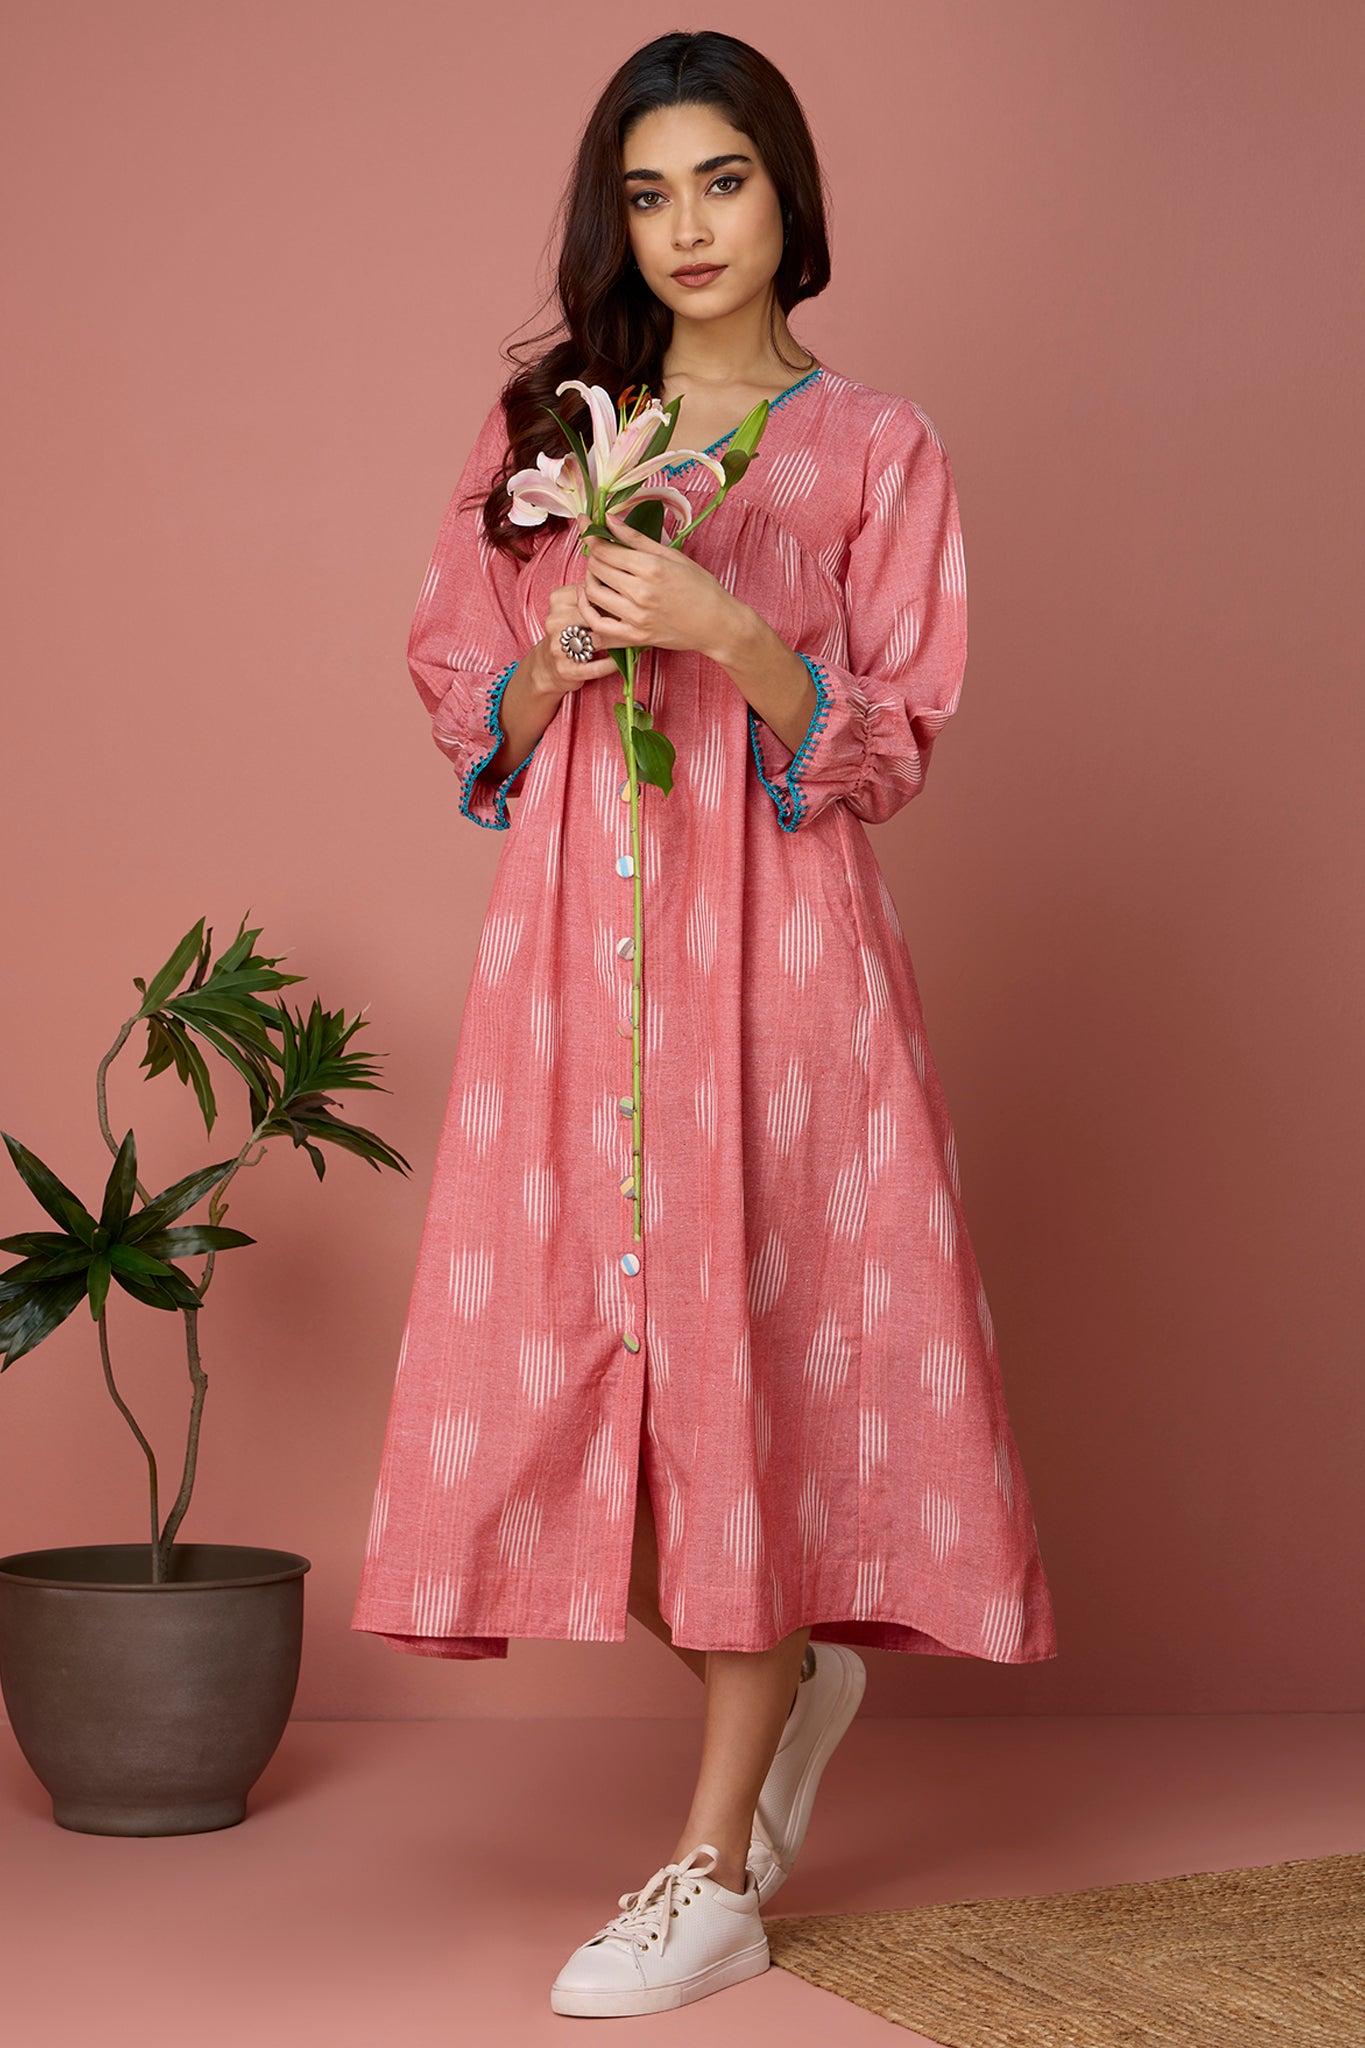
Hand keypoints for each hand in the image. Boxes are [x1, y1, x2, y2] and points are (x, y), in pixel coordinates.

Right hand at [532, 582, 626, 696]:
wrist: (547, 665)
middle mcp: (555, 621)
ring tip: (632, 640)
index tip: (628, 604)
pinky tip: (620, 660)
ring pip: (597, 641)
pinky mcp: (566, 669)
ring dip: (618, 641)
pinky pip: (598, 666)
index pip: (592, 594)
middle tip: (635, 623)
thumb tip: (627, 588)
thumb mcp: (575, 606)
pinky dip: (612, 664)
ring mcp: (559, 646)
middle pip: (596, 618)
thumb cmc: (570, 631)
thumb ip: (595, 595)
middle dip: (617, 621)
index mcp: (558, 600)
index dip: (614, 599)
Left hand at [579, 512, 745, 659]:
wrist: (717, 624)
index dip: (590, 534)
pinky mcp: (635, 637)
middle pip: (596, 569)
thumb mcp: (672, 555)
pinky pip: (599, 627)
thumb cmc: (700, 587)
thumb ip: (636, 538)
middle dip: (592, 556)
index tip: (585, 525)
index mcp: (651, 568)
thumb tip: (608, 518)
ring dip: (588, 580)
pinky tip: (589, 600)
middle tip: (599, 551)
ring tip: (598, 574)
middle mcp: (640, 593)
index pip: (604, 549)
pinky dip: (587, 612)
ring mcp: (636, 618)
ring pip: (592, 594)